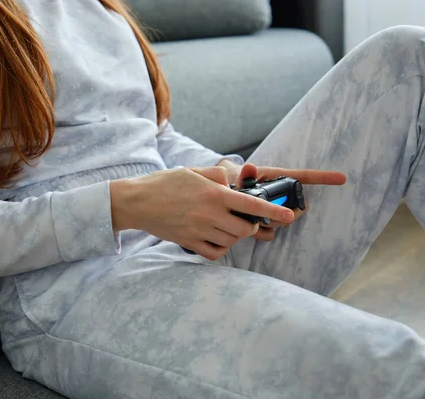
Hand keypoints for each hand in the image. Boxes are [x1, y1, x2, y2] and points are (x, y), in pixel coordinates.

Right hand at [109, 167, 296, 260]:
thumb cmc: (164, 183)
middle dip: (251, 226)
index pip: (250, 205)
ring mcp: (199, 231)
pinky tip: (216, 238)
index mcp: (213, 194)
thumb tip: (232, 182)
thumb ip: (216, 176)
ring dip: (235, 236)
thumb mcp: (191, 171)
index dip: (272, 211)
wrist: (137, 202)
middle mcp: (209, 214)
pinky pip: (215, 253)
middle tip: (245, 220)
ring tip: (226, 225)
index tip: (288, 216)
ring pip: (231, 241)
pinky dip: (221, 248)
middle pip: (245, 229)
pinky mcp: (189, 242)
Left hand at [217, 160, 346, 240]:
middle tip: (266, 212)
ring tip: (251, 217)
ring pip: (283, 223)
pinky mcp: (263, 225)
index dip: (323, 178)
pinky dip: (259, 234)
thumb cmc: (230, 180)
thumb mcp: (234, 175)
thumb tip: (249, 168)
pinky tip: (247, 227)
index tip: (342, 178)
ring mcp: (273, 212)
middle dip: (285, 213)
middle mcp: (278, 196)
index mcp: (276, 179)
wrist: (217, 194)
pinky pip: (269, 235)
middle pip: (295, 208)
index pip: (303, 177)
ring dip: (270, 223)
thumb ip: (243, 174)